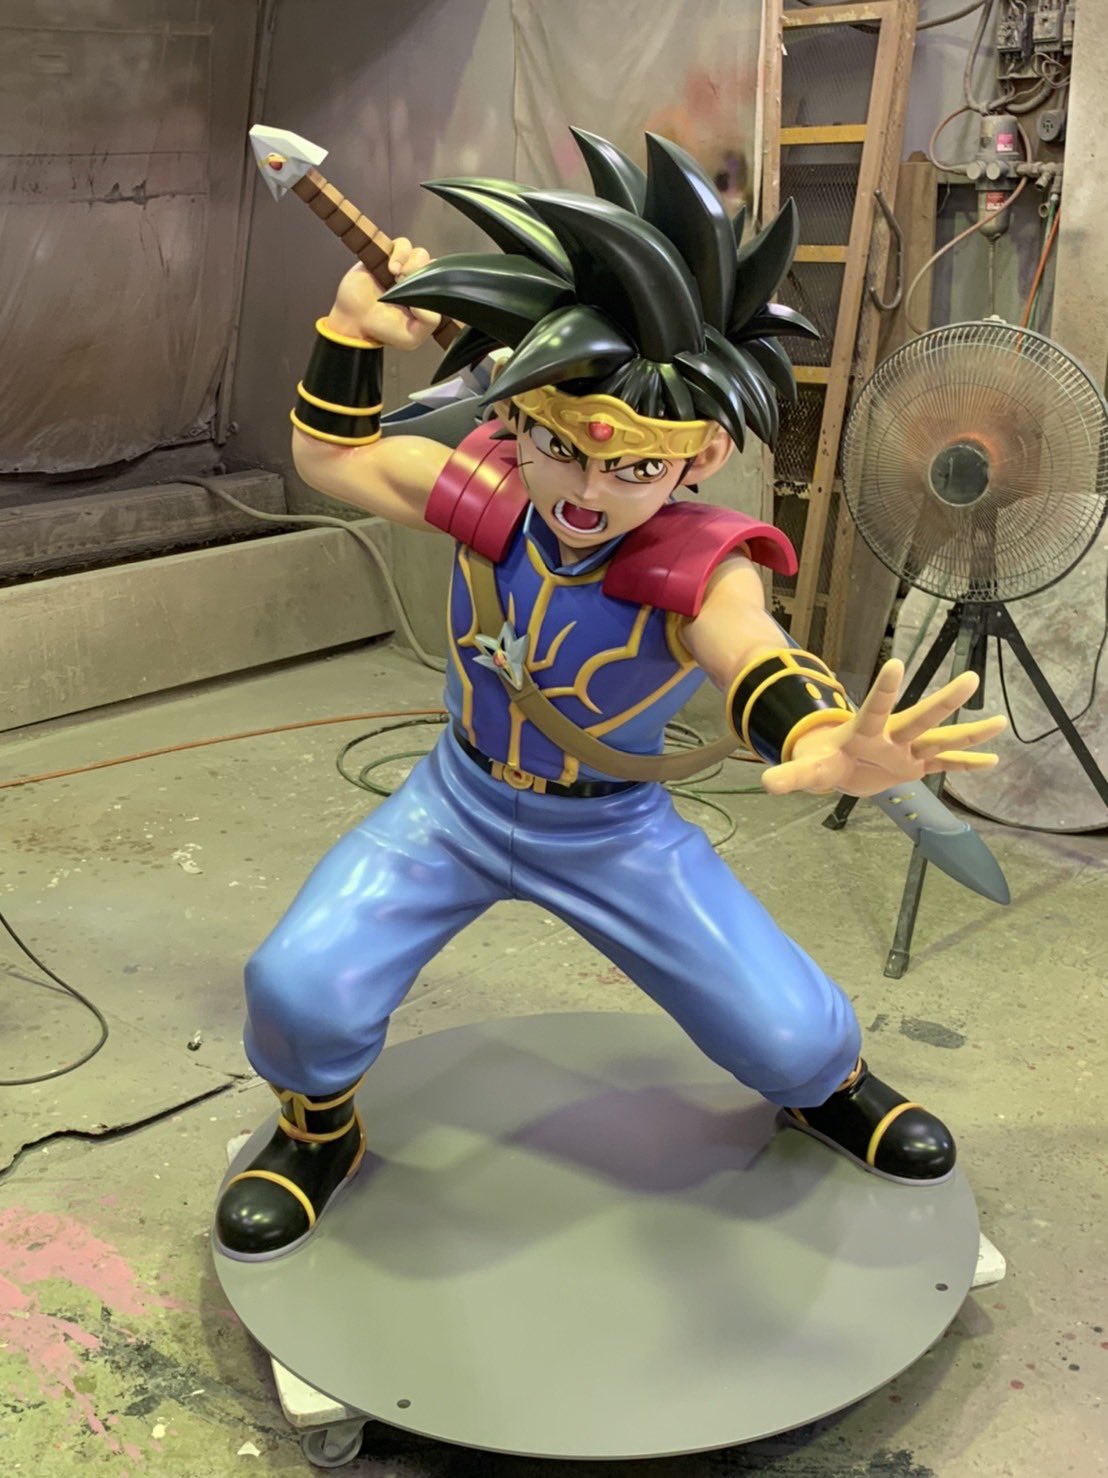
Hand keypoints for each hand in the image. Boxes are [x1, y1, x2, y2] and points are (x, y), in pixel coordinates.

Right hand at [326, 238, 440, 349]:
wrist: (353, 320)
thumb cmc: (382, 330)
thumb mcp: (411, 337)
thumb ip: (429, 322)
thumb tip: (428, 296)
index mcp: (426, 298)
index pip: (441, 283)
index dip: (434, 283)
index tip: (419, 292)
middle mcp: (417, 282)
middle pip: (432, 265)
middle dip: (420, 272)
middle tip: (404, 283)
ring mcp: (404, 268)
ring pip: (420, 253)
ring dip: (410, 263)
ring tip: (396, 276)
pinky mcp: (387, 256)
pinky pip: (402, 244)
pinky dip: (400, 253)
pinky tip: (391, 268)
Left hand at [761, 659, 1006, 798]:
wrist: (838, 765)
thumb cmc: (822, 762)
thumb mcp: (807, 771)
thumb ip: (791, 775)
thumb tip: (768, 782)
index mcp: (864, 732)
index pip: (875, 708)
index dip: (885, 690)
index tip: (896, 664)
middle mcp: (891, 736)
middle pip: (920, 718)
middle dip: (944, 701)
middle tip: (971, 678)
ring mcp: (907, 749)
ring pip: (942, 738)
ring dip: (969, 732)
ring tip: (1000, 721)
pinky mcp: (916, 765)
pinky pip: (945, 764)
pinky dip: (967, 764)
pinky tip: (994, 760)